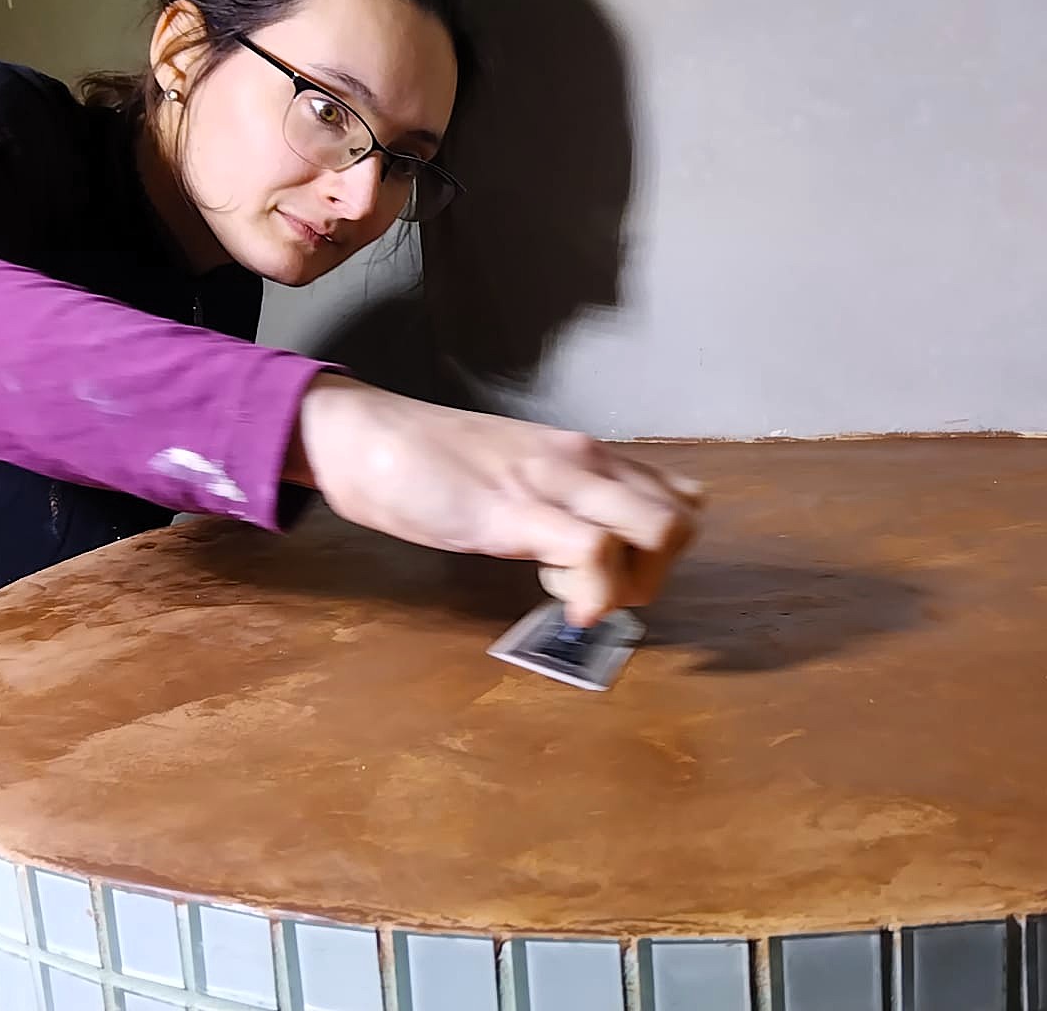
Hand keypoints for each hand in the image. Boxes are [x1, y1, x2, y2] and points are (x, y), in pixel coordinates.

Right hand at [287, 374, 703, 624]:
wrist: (365, 437)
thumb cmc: (435, 462)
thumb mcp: (521, 474)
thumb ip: (564, 499)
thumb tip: (602, 542)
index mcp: (587, 456)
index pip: (678, 499)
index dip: (661, 554)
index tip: (614, 575)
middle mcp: (585, 462)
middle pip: (681, 522)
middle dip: (656, 578)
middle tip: (600, 596)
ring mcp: (553, 483)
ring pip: (656, 530)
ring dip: (631, 585)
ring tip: (572, 595)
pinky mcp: (514, 511)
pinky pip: (593, 549)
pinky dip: (596, 594)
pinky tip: (568, 609)